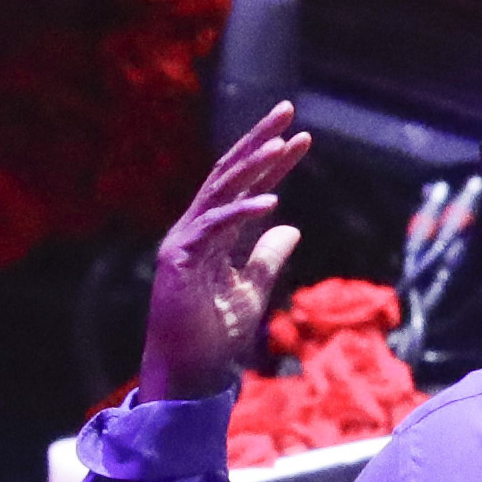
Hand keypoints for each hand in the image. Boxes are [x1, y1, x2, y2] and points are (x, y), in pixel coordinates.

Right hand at [135, 104, 310, 404]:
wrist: (188, 371)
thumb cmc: (214, 334)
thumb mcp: (254, 287)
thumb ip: (268, 256)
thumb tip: (291, 226)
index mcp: (212, 233)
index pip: (247, 186)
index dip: (274, 161)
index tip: (302, 137)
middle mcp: (195, 229)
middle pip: (229, 174)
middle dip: (259, 141)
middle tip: (287, 111)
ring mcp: (184, 241)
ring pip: (219, 192)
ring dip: (253, 166)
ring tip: (281, 144)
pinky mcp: (178, 260)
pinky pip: (214, 228)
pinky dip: (242, 213)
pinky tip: (272, 201)